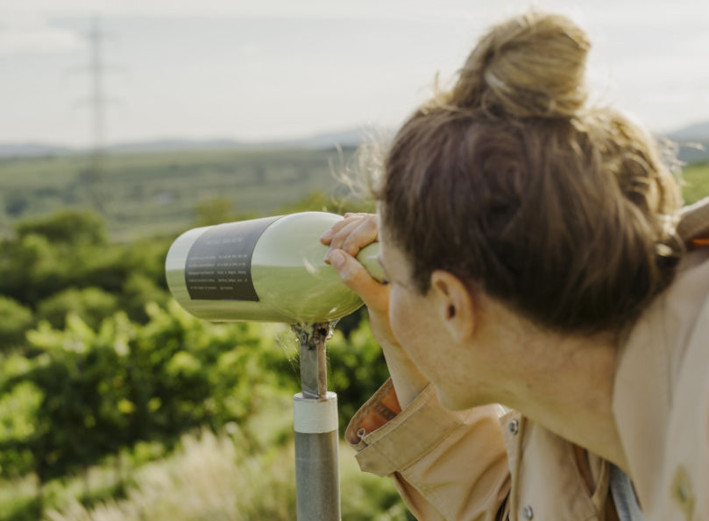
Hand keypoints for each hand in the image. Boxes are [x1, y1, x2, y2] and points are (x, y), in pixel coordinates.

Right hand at [321, 213, 389, 333]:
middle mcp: (401, 242)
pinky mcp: (382, 248)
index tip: (340, 258)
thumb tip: (336, 256)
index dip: (354, 236)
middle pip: (367, 222)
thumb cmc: (394, 317)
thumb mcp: (375, 301)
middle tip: (328, 258)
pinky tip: (343, 222)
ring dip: (343, 229)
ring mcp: (391, 243)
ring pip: (364, 222)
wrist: (400, 329)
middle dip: (343, 234)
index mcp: (405, 250)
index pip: (377, 226)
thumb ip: (358, 279)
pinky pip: (365, 228)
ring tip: (325, 241)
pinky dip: (350, 226)